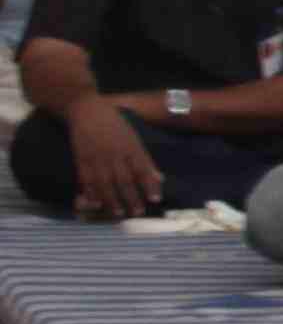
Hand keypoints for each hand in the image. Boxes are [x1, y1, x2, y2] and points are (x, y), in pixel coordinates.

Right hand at [60, 98, 164, 219]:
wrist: (86, 109)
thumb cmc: (114, 123)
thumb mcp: (134, 137)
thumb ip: (145, 159)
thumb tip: (160, 178)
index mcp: (130, 147)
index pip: (142, 169)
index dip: (149, 185)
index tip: (156, 200)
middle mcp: (114, 154)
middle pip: (124, 180)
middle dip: (131, 197)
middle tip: (137, 213)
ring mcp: (97, 157)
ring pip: (105, 183)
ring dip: (112, 200)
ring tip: (118, 213)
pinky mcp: (81, 159)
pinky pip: (86, 179)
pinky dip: (91, 192)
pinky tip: (95, 203)